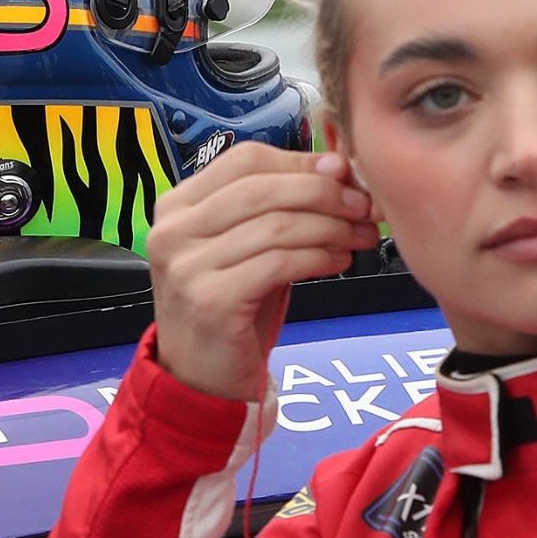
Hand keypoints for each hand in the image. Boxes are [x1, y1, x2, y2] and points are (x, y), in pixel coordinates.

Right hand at [146, 144, 379, 399]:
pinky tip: (338, 262)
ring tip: (359, 237)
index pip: (246, 160)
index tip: (344, 174)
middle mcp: (172, 230)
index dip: (301, 162)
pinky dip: (319, 257)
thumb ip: (279, 205)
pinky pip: (279, 263)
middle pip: (263, 188)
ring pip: (276, 225)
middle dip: (324, 192)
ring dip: (331, 227)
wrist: (202, 377)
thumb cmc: (232, 305)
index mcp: (178, 205)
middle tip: (364, 206)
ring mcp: (187, 266)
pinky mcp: (210, 301)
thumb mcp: (248, 245)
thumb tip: (336, 163)